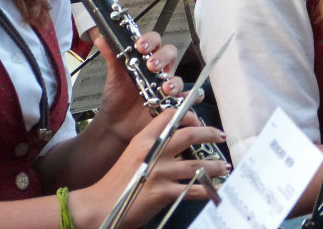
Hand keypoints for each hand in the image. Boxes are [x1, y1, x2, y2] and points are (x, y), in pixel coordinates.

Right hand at [72, 110, 227, 228]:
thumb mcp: (132, 155)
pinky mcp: (164, 193)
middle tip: (220, 136)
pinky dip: (209, 189)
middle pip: (189, 135)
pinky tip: (217, 189)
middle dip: (209, 134)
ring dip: (214, 165)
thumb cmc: (116, 182)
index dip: (189, 116)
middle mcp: (154, 152)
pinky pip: (193, 189)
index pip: (170, 116)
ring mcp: (160, 172)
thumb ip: (152, 146)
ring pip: (196, 164)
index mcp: (144, 139)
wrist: (98, 207)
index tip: (200, 121)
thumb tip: (177, 143)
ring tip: (224, 166)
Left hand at [93, 32, 183, 143]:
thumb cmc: (116, 96)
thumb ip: (111, 58)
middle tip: (151, 66)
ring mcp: (167, 86)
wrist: (116, 123)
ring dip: (175, 82)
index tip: (140, 46)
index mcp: (146, 58)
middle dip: (162, 57)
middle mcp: (160, 70)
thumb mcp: (113, 77)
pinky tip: (182, 100)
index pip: (155, 41)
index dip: (150, 40)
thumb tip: (101, 39)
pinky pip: (187, 99)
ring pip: (179, 78)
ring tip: (164, 88)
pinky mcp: (172, 103)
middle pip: (170, 54)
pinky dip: (189, 98)